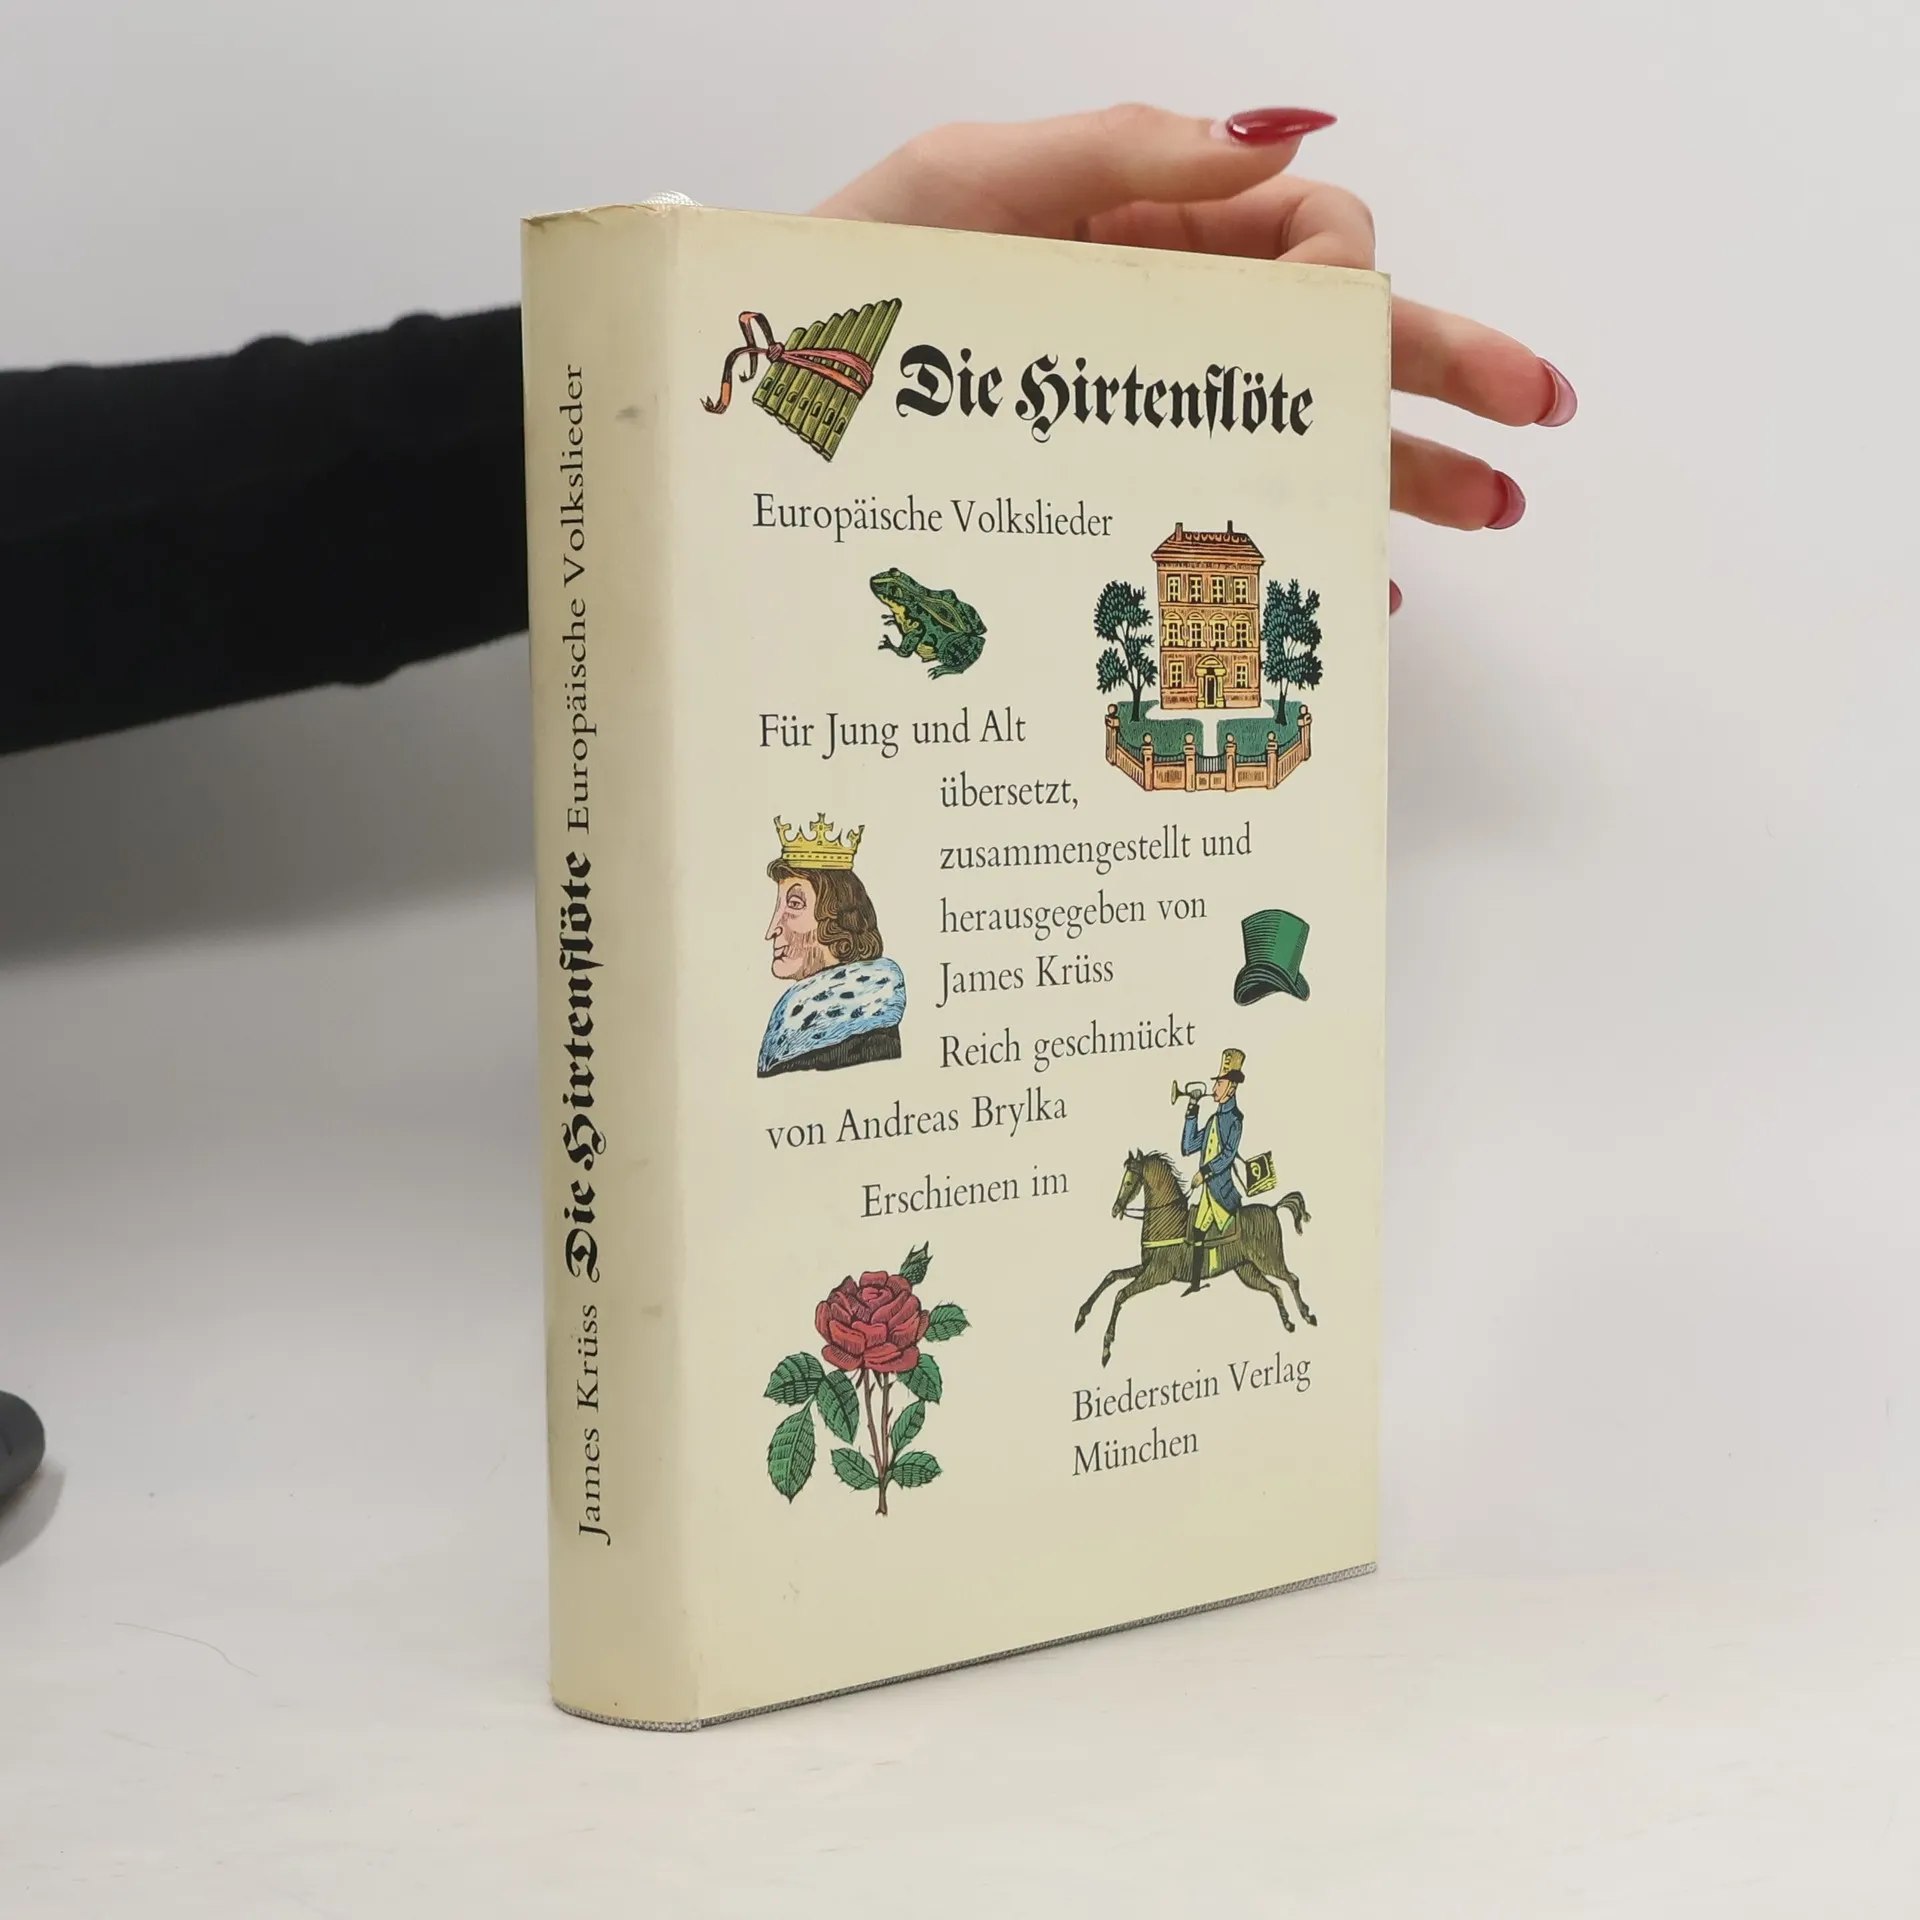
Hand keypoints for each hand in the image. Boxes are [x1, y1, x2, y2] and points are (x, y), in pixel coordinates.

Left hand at [814, 104, 1574, 590]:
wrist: (739, 416)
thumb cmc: (830, 291)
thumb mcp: (962, 189)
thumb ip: (1119, 155)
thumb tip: (1278, 140)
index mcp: (1138, 234)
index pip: (1297, 238)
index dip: (1348, 271)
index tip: (1348, 313)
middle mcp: (1154, 326)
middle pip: (1330, 342)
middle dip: (1442, 368)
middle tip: (1535, 416)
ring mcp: (1134, 418)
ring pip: (1295, 435)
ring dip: (1400, 469)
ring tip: (1487, 512)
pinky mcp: (1102, 500)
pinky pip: (1222, 515)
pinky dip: (1295, 540)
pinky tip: (1354, 578)